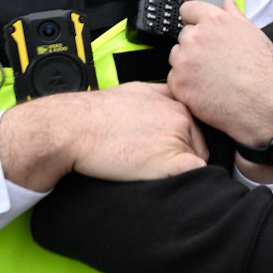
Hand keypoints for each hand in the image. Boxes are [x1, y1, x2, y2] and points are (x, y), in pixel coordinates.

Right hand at [0, 83, 207, 191]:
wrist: (72, 128)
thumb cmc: (94, 114)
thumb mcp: (133, 91)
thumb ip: (159, 97)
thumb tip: (168, 105)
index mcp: (172, 99)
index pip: (196, 124)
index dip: (185, 140)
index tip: (171, 148)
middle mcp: (180, 115)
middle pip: (200, 144)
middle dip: (185, 155)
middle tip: (154, 160)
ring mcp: (177, 137)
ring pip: (198, 161)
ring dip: (181, 169)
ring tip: (149, 168)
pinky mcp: (172, 160)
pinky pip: (196, 174)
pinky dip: (188, 182)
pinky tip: (162, 179)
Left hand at [169, 0, 272, 144]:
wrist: (266, 108)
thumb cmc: (265, 73)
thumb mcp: (255, 35)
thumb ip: (235, 16)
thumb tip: (227, 4)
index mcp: (215, 21)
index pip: (188, 9)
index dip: (194, 20)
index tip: (197, 28)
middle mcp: (196, 37)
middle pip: (183, 35)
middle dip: (194, 46)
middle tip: (214, 62)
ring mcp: (185, 61)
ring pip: (176, 57)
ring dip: (188, 65)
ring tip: (212, 77)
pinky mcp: (179, 84)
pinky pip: (174, 80)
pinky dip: (186, 86)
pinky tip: (206, 90)